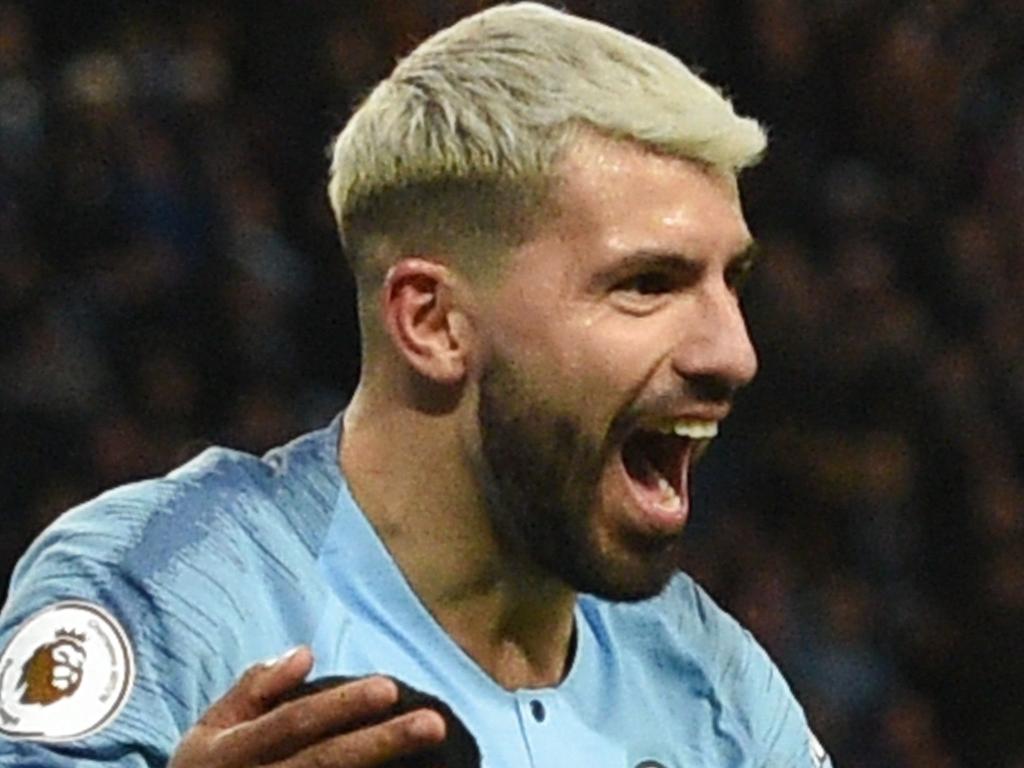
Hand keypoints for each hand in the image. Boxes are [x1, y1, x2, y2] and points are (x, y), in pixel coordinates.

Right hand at [169, 647, 446, 767]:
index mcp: (230, 752)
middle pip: (324, 764)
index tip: (391, 687)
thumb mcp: (210, 730)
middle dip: (382, 743)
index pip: (293, 724)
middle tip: (434, 723)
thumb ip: (254, 689)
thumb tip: (306, 652)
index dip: (342, 706)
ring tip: (437, 756)